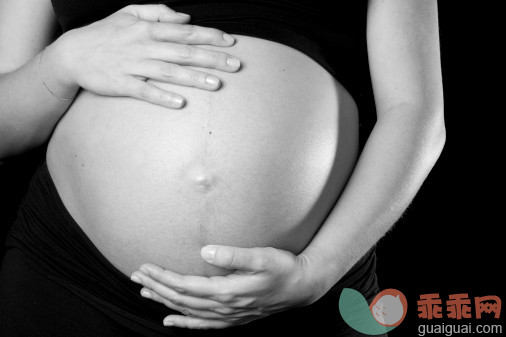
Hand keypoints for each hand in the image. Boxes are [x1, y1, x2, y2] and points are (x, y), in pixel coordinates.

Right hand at [48, 4, 239, 107]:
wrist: (73, 54)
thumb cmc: (105, 33)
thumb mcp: (129, 13)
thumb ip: (159, 12)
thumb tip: (185, 17)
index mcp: (149, 29)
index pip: (186, 31)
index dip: (210, 36)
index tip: (231, 43)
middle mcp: (145, 46)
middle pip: (184, 52)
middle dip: (212, 58)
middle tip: (236, 65)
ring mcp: (134, 66)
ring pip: (170, 72)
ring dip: (194, 77)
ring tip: (217, 84)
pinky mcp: (123, 84)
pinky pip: (146, 91)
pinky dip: (163, 96)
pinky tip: (180, 103)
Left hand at [131, 246, 320, 328]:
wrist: (302, 287)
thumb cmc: (283, 268)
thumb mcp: (262, 257)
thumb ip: (234, 255)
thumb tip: (205, 250)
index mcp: (227, 291)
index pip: (185, 285)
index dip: (163, 277)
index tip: (145, 266)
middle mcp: (224, 307)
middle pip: (181, 299)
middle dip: (157, 286)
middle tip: (136, 276)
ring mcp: (228, 315)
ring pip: (188, 311)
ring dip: (164, 301)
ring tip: (145, 291)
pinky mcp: (233, 318)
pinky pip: (202, 324)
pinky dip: (184, 322)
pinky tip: (171, 320)